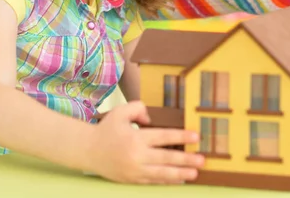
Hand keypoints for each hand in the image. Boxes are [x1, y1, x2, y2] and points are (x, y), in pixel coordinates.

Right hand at [87, 101, 204, 183]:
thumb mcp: (121, 111)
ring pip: (161, 174)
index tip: (196, 137)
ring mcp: (134, 170)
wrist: (87, 151)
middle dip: (186, 160)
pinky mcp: (131, 180)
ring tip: (195, 173)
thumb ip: (138, 108)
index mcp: (136, 138)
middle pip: (166, 158)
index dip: (181, 137)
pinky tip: (178, 180)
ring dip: (179, 174)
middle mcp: (136, 156)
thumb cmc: (107, 129)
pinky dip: (166, 181)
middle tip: (202, 160)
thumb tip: (151, 118)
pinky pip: (152, 181)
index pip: (163, 137)